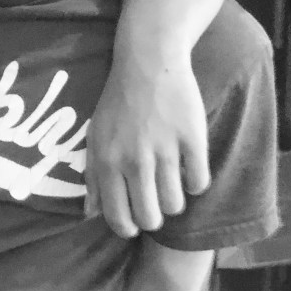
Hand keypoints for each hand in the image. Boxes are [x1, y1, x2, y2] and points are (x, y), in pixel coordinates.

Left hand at [84, 54, 210, 237]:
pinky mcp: (192, 140)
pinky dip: (195, 182)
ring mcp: (165, 151)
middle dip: (153, 217)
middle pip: (151, 218)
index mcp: (107, 161)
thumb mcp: (94, 136)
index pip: (118, 218)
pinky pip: (199, 183)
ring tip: (170, 181)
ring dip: (174, 200)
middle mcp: (134, 160)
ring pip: (176, 205)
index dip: (128, 227)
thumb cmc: (118, 102)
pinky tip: (188, 167)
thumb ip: (92, 176)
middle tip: (154, 201)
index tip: (134, 221)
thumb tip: (91, 214)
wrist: (148, 63)